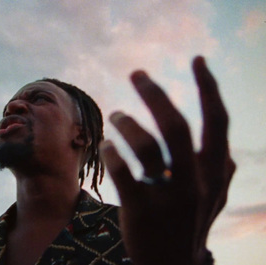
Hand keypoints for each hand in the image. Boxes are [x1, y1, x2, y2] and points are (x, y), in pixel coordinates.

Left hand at [100, 56, 235, 264]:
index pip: (217, 121)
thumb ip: (222, 177)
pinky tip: (105, 146)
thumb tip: (232, 158)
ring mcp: (169, 197)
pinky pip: (122, 169)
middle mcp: (196, 182)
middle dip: (154, 93)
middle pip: (176, 125)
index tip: (196, 59)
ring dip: (126, 123)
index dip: (208, 87)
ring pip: (146, 145)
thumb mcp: (214, 201)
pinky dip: (111, 151)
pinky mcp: (142, 210)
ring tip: (116, 115)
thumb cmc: (189, 226)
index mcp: (215, 173)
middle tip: (136, 73)